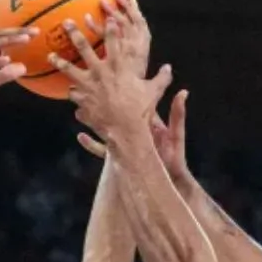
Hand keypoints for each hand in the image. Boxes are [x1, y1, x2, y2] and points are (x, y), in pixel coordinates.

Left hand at [53, 6, 172, 147]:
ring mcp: (89, 85)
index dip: (110, 27)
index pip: (114, 40)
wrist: (125, 129)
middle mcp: (101, 71)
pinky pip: (73, 94)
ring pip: (70, 69)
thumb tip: (168, 68)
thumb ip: (161, 78)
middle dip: (74, 33)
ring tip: (50, 55)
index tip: (107, 16)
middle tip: (66, 23)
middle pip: (84, 48)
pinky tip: (66, 91)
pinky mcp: (83, 100)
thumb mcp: (153, 91)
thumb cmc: (140, 110)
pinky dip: (71, 93)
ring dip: (60, 61)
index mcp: (119, 66)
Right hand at [77, 86, 193, 183]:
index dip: (124, 92)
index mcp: (146, 122)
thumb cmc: (174, 158)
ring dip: (92, 121)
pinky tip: (80, 137)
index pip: (133, 104)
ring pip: (105, 129)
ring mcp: (125, 144)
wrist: (169, 181)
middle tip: (88, 92)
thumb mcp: (176, 135)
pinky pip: (102, 150)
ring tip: (78, 112)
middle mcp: (133, 131)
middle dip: (102, 104)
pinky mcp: (119, 157)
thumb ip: (177, 114)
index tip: (112, 80)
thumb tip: (183, 92)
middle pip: (115, 115)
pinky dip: (91, 144)